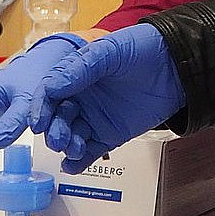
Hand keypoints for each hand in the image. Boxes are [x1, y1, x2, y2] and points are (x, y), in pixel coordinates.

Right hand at [36, 23, 183, 173]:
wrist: (176, 66)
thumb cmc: (141, 49)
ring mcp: (94, 118)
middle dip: (54, 130)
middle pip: (57, 119)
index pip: (49, 94)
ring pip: (71, 136)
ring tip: (73, 148)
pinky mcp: (111, 135)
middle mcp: (80, 98)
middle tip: (59, 139)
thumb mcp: (107, 52)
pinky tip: (73, 165)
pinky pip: (91, 151)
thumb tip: (50, 87)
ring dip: (67, 145)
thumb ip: (79, 68)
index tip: (38, 122)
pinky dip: (79, 161)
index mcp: (73, 76)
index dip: (41, 108)